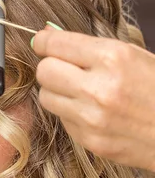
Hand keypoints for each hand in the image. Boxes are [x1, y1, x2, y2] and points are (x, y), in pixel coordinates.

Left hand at [31, 25, 154, 172]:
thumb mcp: (135, 56)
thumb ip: (92, 48)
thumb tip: (50, 36)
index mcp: (112, 58)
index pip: (54, 44)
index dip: (45, 41)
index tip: (43, 42)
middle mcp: (98, 88)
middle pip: (43, 71)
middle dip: (51, 67)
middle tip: (64, 68)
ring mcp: (92, 118)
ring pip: (46, 97)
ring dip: (58, 92)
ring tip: (80, 91)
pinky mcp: (90, 141)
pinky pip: (62, 120)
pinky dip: (71, 113)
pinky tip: (93, 112)